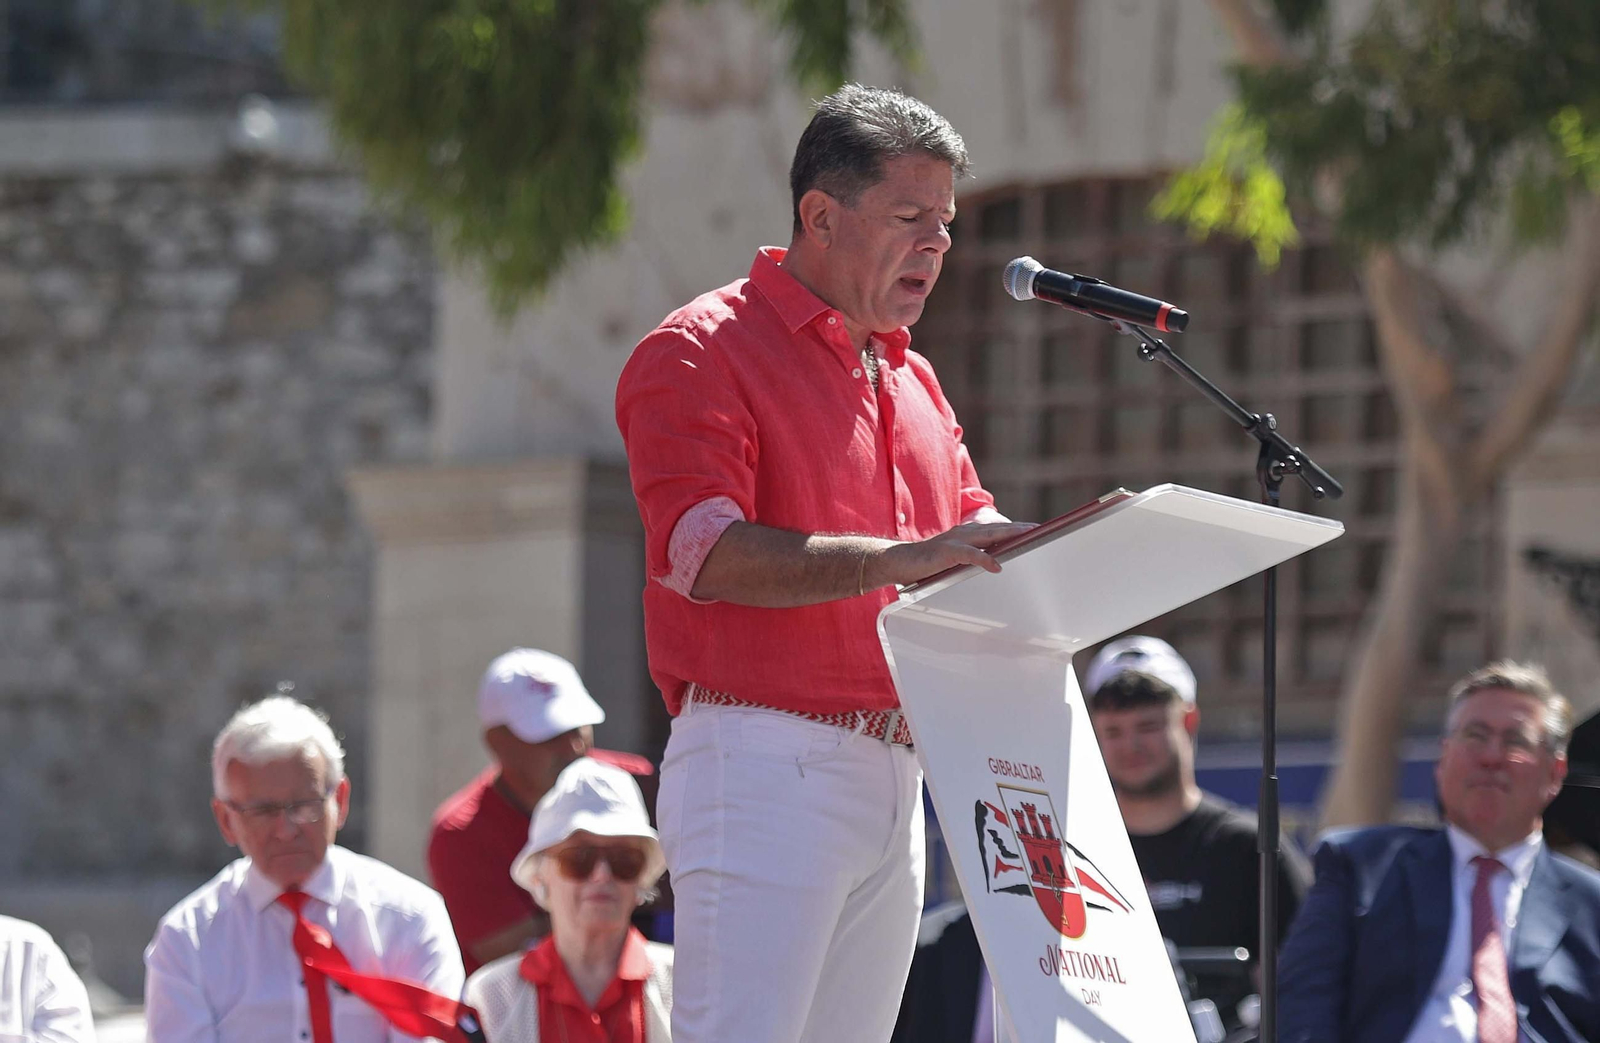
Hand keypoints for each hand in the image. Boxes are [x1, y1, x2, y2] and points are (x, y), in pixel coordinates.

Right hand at [874, 521, 1036, 586]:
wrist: (898, 562)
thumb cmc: (927, 563)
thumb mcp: (954, 559)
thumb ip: (973, 558)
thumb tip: (995, 564)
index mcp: (966, 535)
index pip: (995, 530)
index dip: (1015, 528)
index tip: (1035, 529)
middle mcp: (963, 534)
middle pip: (996, 528)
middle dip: (1018, 528)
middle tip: (1039, 528)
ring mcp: (954, 541)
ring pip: (986, 535)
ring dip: (1008, 534)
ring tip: (1027, 536)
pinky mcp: (945, 552)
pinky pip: (969, 555)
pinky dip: (984, 559)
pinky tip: (996, 566)